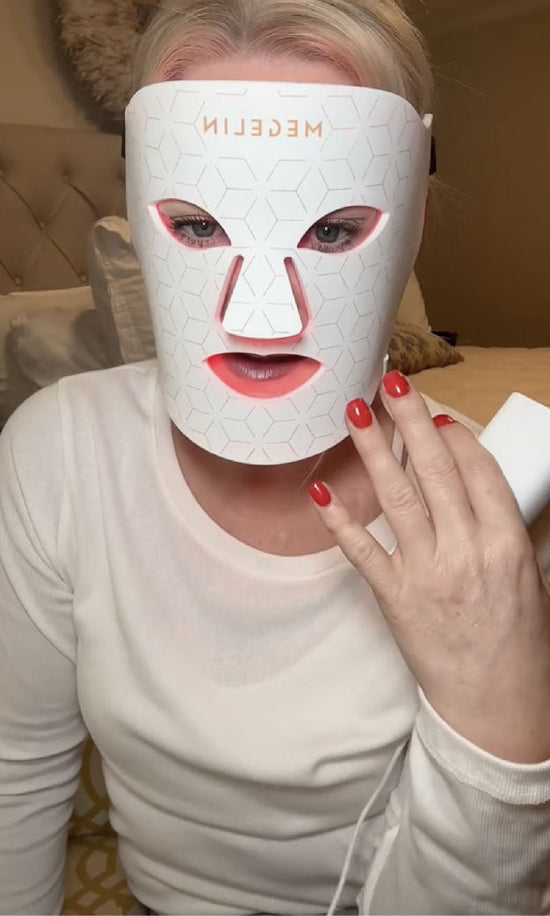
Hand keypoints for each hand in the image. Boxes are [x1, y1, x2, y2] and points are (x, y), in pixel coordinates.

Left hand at [309, 371, 549, 762]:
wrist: (498, 704)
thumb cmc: (518, 637)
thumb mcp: (529, 572)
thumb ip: (498, 524)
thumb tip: (467, 475)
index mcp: (507, 543)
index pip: (478, 471)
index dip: (455, 436)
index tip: (438, 414)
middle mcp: (468, 552)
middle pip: (435, 472)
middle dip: (411, 421)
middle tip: (390, 383)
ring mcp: (429, 575)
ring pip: (397, 499)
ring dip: (374, 452)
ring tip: (355, 414)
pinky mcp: (396, 599)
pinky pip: (364, 552)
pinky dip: (341, 521)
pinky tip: (323, 490)